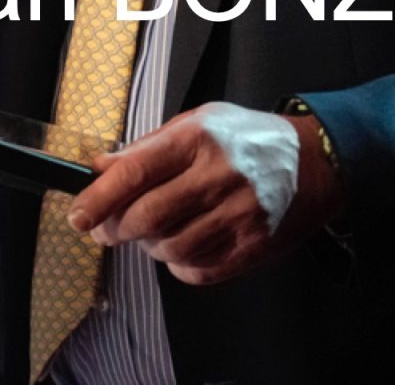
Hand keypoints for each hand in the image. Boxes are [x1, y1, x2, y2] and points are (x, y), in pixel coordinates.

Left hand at [66, 103, 343, 285]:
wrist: (317, 161)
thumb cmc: (247, 140)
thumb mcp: (196, 124)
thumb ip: (145, 148)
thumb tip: (98, 169)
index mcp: (197, 139)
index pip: (133, 173)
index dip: (98, 199)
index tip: (78, 216)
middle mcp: (217, 176)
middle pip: (147, 217)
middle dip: (116, 229)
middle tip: (108, 230)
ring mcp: (239, 214)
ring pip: (170, 248)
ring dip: (150, 247)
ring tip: (154, 233)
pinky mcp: (254, 247)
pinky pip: (199, 271)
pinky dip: (180, 266)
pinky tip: (184, 247)